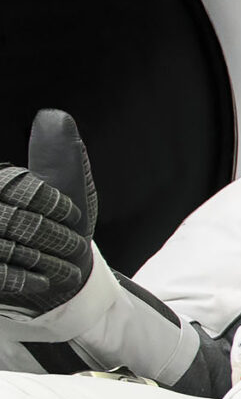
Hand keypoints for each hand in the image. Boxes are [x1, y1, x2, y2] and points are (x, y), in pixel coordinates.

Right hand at [0, 110, 96, 315]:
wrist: (56, 272)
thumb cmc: (59, 222)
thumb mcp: (64, 183)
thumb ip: (58, 152)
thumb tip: (56, 117)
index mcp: (0, 183)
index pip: (20, 189)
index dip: (50, 204)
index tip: (73, 217)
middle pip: (14, 220)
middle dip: (51, 236)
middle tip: (75, 247)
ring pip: (6, 247)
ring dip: (44, 260)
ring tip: (67, 268)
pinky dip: (23, 279)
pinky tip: (43, 281)